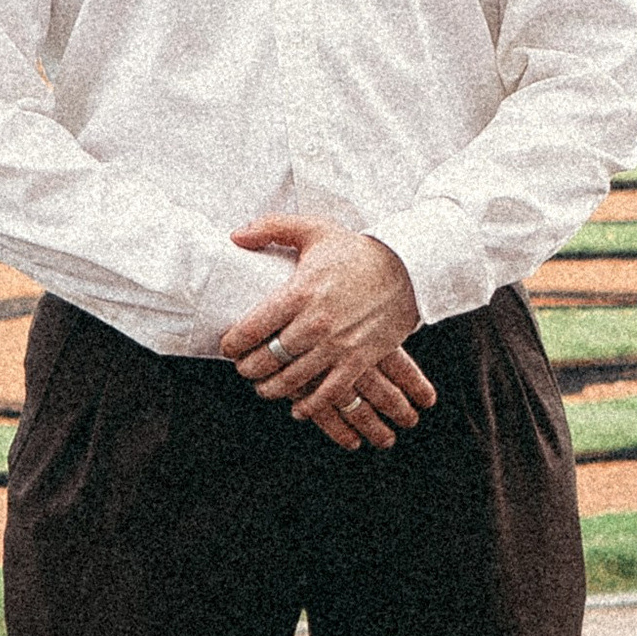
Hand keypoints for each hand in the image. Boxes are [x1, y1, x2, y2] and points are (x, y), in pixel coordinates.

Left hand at [219, 219, 435, 452]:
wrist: (407, 267)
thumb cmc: (357, 250)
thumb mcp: (314, 229)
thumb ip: (271, 227)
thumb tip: (235, 236)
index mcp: (300, 291)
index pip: (253, 327)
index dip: (233, 343)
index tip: (229, 347)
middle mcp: (317, 322)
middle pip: (269, 358)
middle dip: (249, 369)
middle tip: (244, 368)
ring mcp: (339, 344)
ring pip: (293, 379)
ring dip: (272, 389)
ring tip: (264, 387)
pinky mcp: (360, 359)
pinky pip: (329, 393)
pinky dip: (310, 406)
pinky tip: (298, 408)